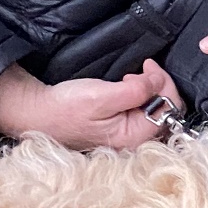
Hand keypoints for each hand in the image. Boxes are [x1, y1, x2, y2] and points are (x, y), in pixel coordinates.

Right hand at [0, 58, 182, 150]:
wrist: (39, 113)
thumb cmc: (66, 107)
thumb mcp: (102, 95)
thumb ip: (135, 91)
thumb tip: (159, 82)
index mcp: (133, 137)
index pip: (168, 109)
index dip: (164, 84)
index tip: (149, 66)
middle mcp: (135, 141)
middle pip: (166, 111)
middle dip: (159, 86)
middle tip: (142, 70)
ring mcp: (128, 135)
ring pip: (156, 109)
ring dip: (149, 89)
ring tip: (130, 78)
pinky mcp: (121, 128)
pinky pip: (142, 111)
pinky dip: (140, 95)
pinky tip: (125, 87)